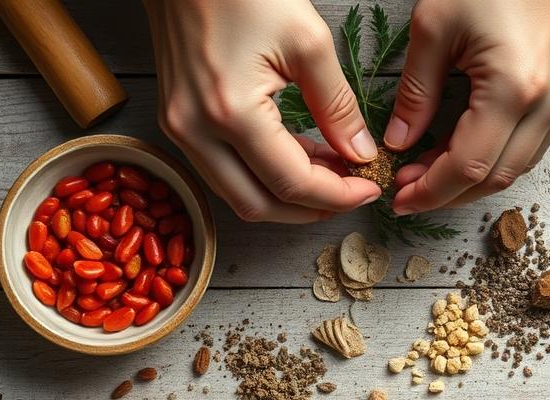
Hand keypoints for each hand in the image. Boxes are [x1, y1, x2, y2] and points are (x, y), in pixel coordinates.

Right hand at [143, 0, 381, 222]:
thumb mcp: (307, 41)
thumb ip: (337, 106)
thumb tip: (361, 152)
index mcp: (230, 112)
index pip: (291, 183)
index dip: (338, 195)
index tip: (371, 187)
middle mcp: (195, 131)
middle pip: (259, 205)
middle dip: (312, 208)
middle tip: (353, 190)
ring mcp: (180, 129)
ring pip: (238, 194)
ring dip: (286, 195)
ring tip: (330, 174)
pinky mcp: (177, 122)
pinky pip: (223, 170)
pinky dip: (262, 175)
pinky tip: (297, 156)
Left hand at [387, 0, 549, 214]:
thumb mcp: (435, 27)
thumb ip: (415, 93)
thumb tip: (398, 142)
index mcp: (516, 88)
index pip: (468, 165)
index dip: (430, 191)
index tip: (398, 197)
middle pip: (495, 177)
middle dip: (447, 193)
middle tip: (406, 191)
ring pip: (517, 167)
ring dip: (471, 179)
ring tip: (428, 173)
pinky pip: (532, 144)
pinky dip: (495, 156)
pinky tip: (462, 150)